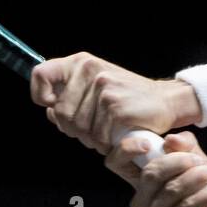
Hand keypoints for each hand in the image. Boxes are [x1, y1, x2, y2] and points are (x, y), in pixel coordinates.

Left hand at [30, 51, 201, 154]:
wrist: (166, 101)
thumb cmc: (128, 98)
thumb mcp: (97, 88)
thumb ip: (71, 98)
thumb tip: (48, 110)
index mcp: (81, 62)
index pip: (40, 75)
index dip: (41, 96)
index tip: (54, 106)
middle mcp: (89, 70)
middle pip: (60, 113)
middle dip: (73, 129)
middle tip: (92, 130)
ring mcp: (103, 88)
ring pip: (78, 128)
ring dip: (91, 139)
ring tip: (105, 134)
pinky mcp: (115, 106)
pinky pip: (97, 136)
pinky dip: (105, 143)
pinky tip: (115, 137)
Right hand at [112, 131, 206, 206]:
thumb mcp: (199, 169)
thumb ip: (187, 150)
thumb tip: (171, 138)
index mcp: (143, 183)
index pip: (117, 163)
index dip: (125, 149)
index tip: (148, 143)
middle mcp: (140, 201)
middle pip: (151, 172)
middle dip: (180, 161)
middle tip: (203, 161)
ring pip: (172, 189)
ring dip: (200, 177)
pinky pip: (185, 206)